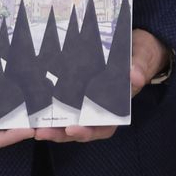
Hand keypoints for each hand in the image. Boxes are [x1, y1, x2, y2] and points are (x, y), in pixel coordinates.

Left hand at [34, 27, 170, 142]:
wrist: (137, 42)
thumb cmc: (142, 54)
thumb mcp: (143, 58)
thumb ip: (140, 67)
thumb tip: (135, 77)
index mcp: (117, 107)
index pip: (103, 127)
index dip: (87, 131)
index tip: (73, 128)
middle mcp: (99, 107)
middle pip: (78, 127)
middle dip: (59, 133)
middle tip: (42, 132)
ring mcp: (85, 100)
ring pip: (66, 118)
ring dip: (49, 124)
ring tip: (32, 126)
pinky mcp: (74, 88)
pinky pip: (59, 100)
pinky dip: (46, 104)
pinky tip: (32, 103)